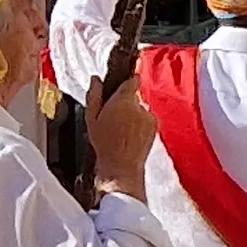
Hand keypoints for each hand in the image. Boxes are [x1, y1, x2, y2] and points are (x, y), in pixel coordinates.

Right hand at [89, 78, 155, 197]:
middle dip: (125, 103)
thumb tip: (95, 80)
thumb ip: (94, 95)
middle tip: (114, 117)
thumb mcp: (91, 118)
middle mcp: (140, 107)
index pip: (132, 81)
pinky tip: (130, 136)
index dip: (129, 80)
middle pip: (134, 97)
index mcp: (123, 101)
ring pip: (141, 109)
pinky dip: (141, 125)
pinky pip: (147, 120)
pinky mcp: (155, 127)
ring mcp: (149, 117)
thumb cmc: (105, 144)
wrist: (121, 166)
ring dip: (134, 115)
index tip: (127, 80)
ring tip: (121, 130)